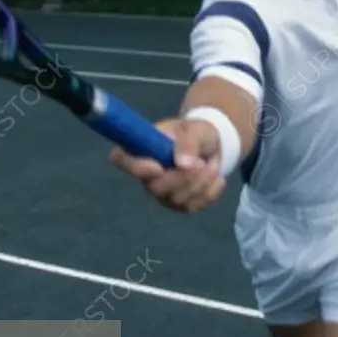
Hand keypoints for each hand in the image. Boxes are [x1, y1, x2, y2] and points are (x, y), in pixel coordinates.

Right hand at [109, 116, 227, 212]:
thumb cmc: (196, 133)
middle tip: (202, 163)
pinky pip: (192, 206)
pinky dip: (209, 193)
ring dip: (200, 183)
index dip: (135, 166)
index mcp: (141, 148)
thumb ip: (188, 143)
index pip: (121, 159)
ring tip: (212, 165)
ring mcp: (161, 192)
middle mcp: (145, 173)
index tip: (158, 167)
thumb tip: (183, 163)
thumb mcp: (195, 130)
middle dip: (182, 178)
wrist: (212, 146)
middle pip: (154, 187)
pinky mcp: (178, 204)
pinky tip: (216, 179)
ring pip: (176, 200)